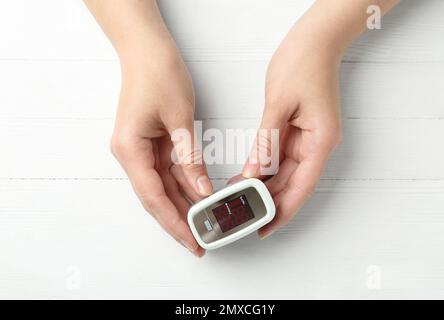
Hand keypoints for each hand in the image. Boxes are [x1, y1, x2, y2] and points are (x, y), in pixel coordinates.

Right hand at [111, 44, 212, 256]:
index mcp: (130, 149)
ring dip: (183, 206)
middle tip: (200, 243)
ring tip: (204, 225)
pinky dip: (185, 186)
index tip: (191, 241)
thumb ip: (189, 157)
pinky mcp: (152, 145)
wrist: (147, 50)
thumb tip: (202, 190)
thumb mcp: (178, 117)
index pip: (153, 196)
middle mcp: (131, 154)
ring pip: (164, 188)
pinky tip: (200, 199)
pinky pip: (169, 172)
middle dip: (178, 221)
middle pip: (156, 197)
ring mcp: (141, 151)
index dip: (173, 222)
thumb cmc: (158, 74)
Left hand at [240, 22, 342, 238]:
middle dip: (271, 203)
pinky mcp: (298, 132)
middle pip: (294, 184)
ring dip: (266, 187)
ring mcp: (309, 139)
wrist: (314, 41)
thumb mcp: (279, 104)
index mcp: (321, 141)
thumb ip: (266, 141)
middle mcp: (318, 144)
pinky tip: (248, 177)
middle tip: (248, 217)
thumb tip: (253, 171)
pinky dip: (265, 169)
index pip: (302, 186)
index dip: (285, 210)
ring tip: (242, 200)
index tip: (267, 227)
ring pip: (286, 173)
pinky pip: (281, 158)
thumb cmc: (303, 64)